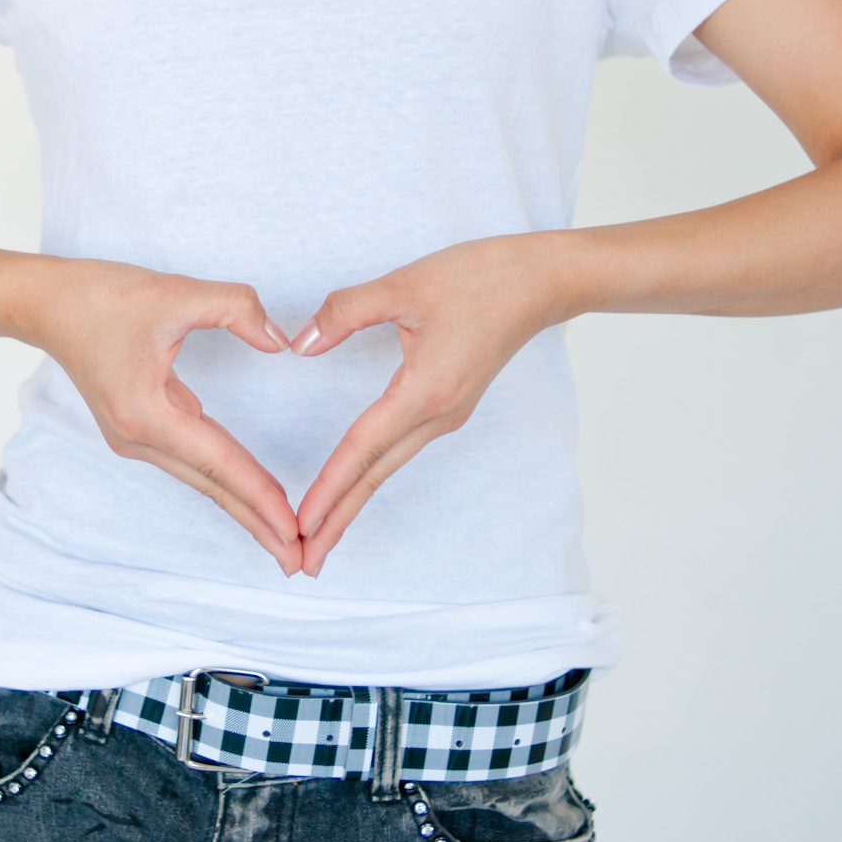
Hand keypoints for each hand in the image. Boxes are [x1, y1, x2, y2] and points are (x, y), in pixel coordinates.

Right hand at [27, 257, 302, 575]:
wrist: (46, 304)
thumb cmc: (101, 297)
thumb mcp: (174, 291)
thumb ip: (234, 308)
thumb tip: (279, 341)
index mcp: (147, 414)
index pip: (219, 463)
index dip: (261, 496)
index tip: (294, 530)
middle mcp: (140, 438)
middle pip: (212, 487)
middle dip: (259, 524)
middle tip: (301, 560)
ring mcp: (136, 438)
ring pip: (203, 480)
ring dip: (244, 508)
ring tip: (283, 538)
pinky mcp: (139, 429)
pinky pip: (193, 463)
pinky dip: (225, 481)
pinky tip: (248, 496)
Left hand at [285, 235, 569, 576]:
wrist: (542, 281)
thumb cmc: (481, 278)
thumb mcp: (405, 284)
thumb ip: (346, 312)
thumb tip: (301, 344)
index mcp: (425, 392)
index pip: (362, 450)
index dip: (327, 490)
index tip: (299, 527)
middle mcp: (436, 415)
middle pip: (374, 477)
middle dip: (335, 521)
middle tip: (300, 563)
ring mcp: (446, 415)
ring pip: (387, 468)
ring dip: (351, 503)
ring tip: (320, 536)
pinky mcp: (449, 405)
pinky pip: (400, 450)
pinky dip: (370, 475)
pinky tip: (353, 486)